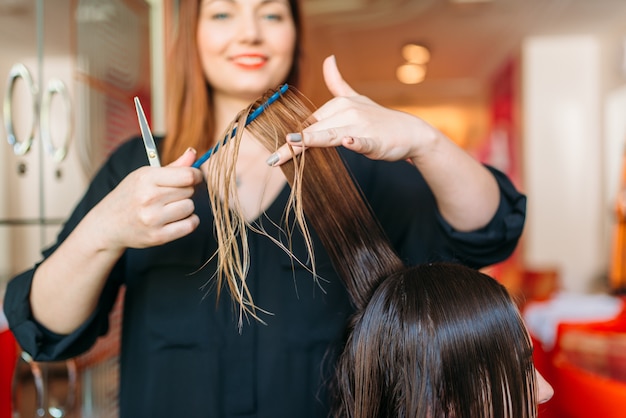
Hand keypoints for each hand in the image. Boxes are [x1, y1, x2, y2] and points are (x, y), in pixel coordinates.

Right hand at [92, 148, 203, 250]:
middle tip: (172, 195)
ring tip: (171, 207)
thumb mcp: (145, 175)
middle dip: (186, 191)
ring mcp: (153, 219)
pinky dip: (189, 222)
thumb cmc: (131, 196)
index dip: (196, 175)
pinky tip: (178, 219)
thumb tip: (193, 152)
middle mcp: (149, 198)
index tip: (194, 177)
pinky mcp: (158, 237)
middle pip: (189, 191)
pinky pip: (189, 225)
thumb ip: (173, 166)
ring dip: (186, 207)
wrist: (108, 224)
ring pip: (190, 207)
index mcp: (146, 178)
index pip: (187, 175)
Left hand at [267, 55, 439, 165]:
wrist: (411, 132)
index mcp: (339, 105)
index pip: (309, 122)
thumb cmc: (379, 119)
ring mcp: (361, 126)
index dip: (292, 137)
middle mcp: (347, 112)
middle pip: (314, 129)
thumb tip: (328, 58)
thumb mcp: (356, 99)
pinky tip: (347, 142)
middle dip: (291, 144)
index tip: (274, 152)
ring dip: (312, 139)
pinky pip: (362, 141)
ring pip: (331, 134)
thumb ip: (338, 82)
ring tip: (292, 143)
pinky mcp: (375, 140)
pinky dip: (355, 142)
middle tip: (271, 158)